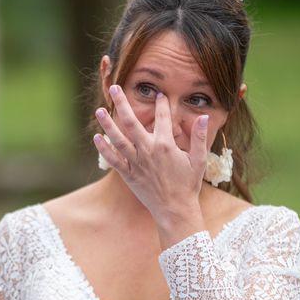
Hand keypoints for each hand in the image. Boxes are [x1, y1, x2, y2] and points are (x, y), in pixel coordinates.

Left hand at [94, 85, 206, 246]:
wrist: (175, 210)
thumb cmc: (188, 185)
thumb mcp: (199, 160)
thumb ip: (199, 137)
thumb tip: (202, 116)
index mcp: (166, 145)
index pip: (163, 118)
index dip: (161, 105)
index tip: (159, 95)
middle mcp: (148, 151)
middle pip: (132, 122)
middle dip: (122, 104)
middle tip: (114, 88)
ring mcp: (136, 163)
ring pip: (118, 139)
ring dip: (108, 124)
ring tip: (99, 110)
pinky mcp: (128, 175)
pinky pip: (113, 160)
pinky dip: (104, 149)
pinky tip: (97, 138)